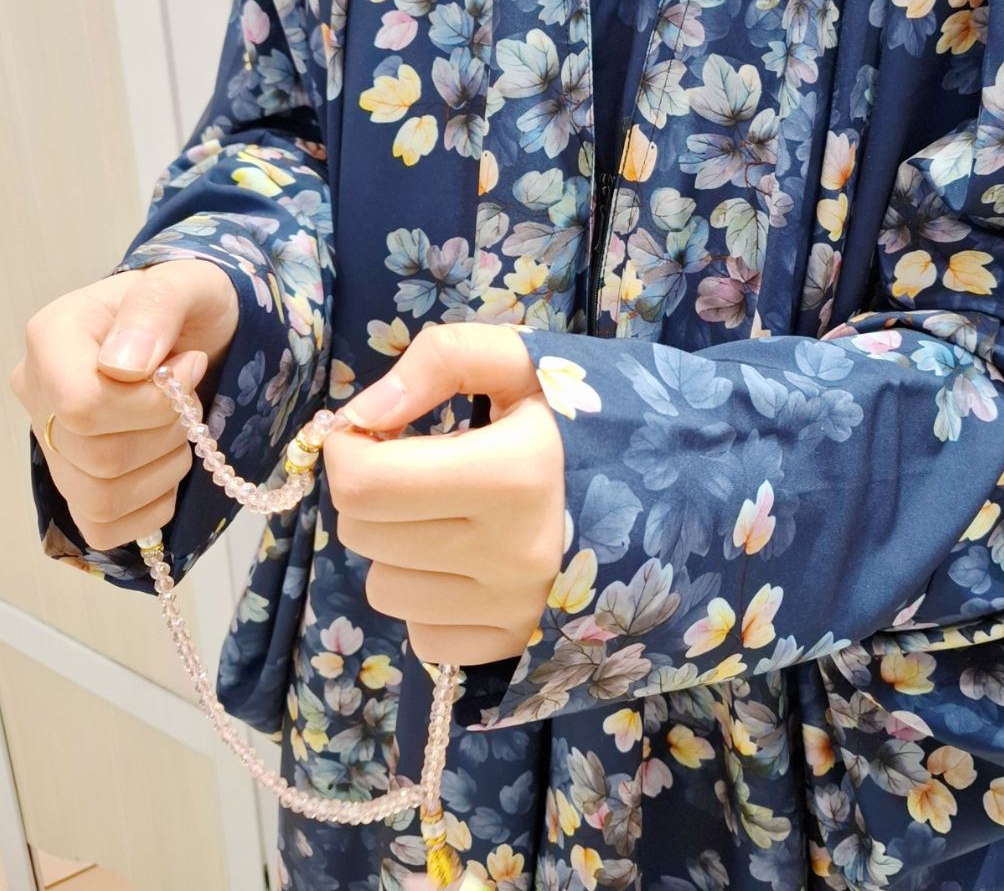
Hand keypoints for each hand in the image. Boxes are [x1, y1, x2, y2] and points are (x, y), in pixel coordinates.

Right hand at [10, 259, 239, 550]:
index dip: (151, 404)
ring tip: (181, 426)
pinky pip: (103, 526)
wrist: (201, 329)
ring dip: (166, 467)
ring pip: (100, 497)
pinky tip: (168, 465)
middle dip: (167, 432)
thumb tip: (123, 366)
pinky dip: (151, 507)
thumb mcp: (190, 284)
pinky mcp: (77, 484)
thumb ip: (156, 308)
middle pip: (98, 457)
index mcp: (52, 338)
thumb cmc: (193, 304)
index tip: (189, 368)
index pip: (83, 407)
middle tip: (190, 397)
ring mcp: (53, 445)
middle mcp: (38, 395)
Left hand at [325, 323, 564, 666]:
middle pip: (364, 534)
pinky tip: (466, 563)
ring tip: (448, 515)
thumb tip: (362, 415)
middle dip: (373, 492)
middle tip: (418, 469)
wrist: (654, 484)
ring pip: (383, 588)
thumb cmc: (574, 416)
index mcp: (514, 473)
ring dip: (397, 547)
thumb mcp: (519, 359)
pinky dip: (428, 598)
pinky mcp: (513, 644)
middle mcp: (514, 553)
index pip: (365, 483)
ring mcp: (515, 608)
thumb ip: (441, 360)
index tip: (374, 431)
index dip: (348, 450)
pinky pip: (420, 634)